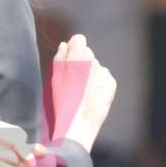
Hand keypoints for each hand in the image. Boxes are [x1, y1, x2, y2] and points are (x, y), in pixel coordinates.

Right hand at [51, 34, 116, 151]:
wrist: (78, 126)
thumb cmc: (62, 104)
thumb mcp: (54, 79)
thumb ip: (60, 58)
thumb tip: (65, 46)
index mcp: (77, 58)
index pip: (79, 40)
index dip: (73, 49)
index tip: (69, 59)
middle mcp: (93, 62)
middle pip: (88, 54)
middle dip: (81, 63)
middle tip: (74, 81)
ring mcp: (104, 73)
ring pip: (96, 66)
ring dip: (90, 74)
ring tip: (82, 91)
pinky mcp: (111, 83)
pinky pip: (104, 77)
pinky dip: (98, 83)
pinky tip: (91, 94)